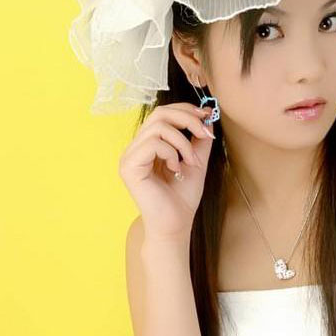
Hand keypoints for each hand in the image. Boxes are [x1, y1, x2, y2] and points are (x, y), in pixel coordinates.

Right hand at [118, 101, 215, 239]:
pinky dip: (170, 152)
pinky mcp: (129, 167)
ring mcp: (129, 157)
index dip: (185, 110)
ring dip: (182, 142)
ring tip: (190, 161)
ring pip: (157, 127)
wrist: (176, 225)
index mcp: (148, 145)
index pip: (162, 114)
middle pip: (159, 114)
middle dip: (186, 119)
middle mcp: (136, 148)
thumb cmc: (182, 199)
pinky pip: (152, 143)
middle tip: (204, 132)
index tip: (207, 116)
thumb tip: (207, 117)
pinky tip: (176, 169)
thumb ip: (198, 140)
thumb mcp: (196, 162)